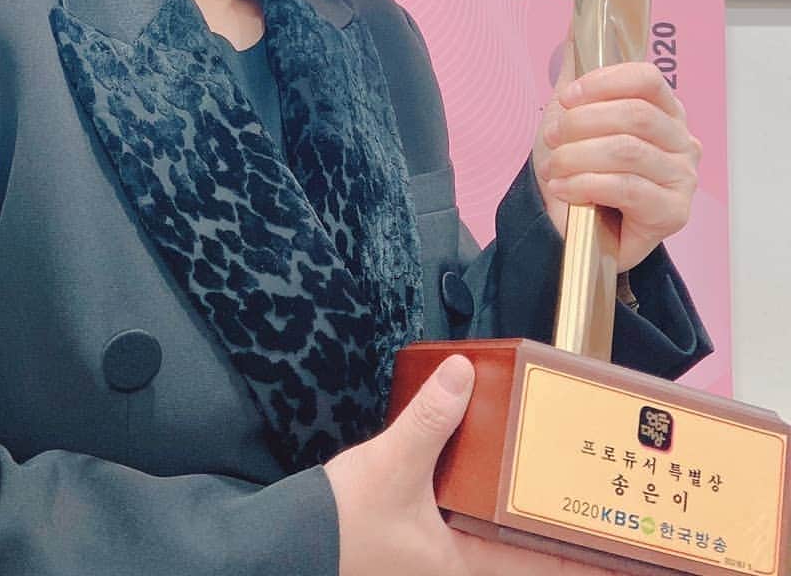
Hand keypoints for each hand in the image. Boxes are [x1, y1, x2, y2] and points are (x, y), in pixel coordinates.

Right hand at [323, 356, 610, 575]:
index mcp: (467, 565)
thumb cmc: (343, 524)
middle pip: (528, 554)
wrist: (291, 544)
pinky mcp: (417, 539)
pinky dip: (489, 504)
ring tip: (556, 492)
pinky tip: (489, 477)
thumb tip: (461, 371)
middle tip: (604, 506)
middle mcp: (460, 566)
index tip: (635, 547)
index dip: (592, 557)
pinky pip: (468, 523)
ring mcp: (437, 556)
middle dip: (564, 534)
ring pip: (498, 539)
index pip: (547, 565)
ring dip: (526, 521)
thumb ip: (428, 420)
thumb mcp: (391, 467)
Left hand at [533, 35, 701, 271]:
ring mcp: (682, 178)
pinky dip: (585, 185)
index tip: (566, 98)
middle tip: (552, 139)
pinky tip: (565, 189)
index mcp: (664, 109)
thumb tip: (575, 19)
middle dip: (580, 125)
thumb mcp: (571, 111)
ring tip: (555, 168)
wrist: (570, 220)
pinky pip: (627, 189)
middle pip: (634, 115)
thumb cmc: (578, 164)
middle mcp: (682, 141)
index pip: (647, 79)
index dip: (602, 83)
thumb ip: (578, 66)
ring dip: (576, 157)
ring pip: (626, 151)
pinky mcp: (673, 213)